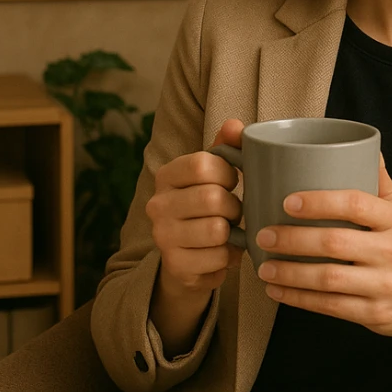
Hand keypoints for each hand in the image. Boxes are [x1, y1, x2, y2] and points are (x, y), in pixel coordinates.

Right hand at [145, 118, 244, 295]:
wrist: (190, 257)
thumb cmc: (208, 205)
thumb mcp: (217, 173)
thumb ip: (227, 146)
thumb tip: (234, 125)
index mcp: (166, 175)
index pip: (202, 164)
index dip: (227, 173)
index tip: (232, 181)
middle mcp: (157, 205)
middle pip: (212, 198)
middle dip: (234, 206)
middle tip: (233, 211)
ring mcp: (163, 237)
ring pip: (217, 229)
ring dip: (233, 232)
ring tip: (228, 231)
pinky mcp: (175, 265)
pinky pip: (218, 257)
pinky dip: (229, 255)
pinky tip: (222, 251)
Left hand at [252, 154, 391, 366]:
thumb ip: (378, 180)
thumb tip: (360, 143)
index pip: (356, 204)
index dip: (320, 201)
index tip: (288, 201)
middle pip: (336, 243)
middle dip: (294, 239)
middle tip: (264, 234)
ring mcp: (384, 285)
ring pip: (329, 279)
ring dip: (290, 273)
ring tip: (263, 266)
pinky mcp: (374, 314)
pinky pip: (330, 306)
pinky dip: (299, 299)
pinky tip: (277, 290)